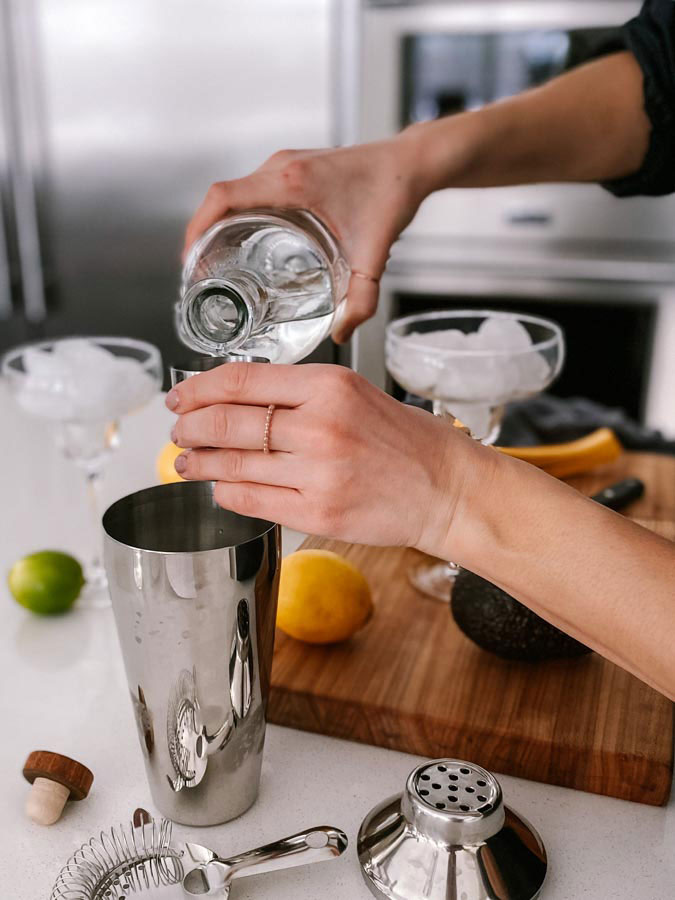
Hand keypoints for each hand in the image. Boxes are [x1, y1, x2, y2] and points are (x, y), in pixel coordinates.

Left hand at [166, 362, 478, 554]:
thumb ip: (299, 393)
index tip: (180, 396)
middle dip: (190, 428)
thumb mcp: (355, 393)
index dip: (198, 388)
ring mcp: (318, 474)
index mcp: (329, 387)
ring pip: (233, 464)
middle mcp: (320, 427)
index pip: (242, 380)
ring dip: (199, 463)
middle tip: (179, 431)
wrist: (445, 488)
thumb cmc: (404, 439)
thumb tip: (237, 398)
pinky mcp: (317, 513)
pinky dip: (227, 492)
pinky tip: (220, 486)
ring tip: (186, 462)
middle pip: (227, 423)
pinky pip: (252, 500)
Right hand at [183, 136, 428, 342]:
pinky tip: (244, 242)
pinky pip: (251, 189)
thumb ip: (361, 301)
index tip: (190, 260)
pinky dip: (238, 214)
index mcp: (291, 182)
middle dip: (201, 233)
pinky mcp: (293, 166)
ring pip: (233, 192)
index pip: (222, 198)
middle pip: (220, 198)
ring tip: (214, 260)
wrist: (410, 163)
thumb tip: (341, 332)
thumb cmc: (392, 195)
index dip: (196, 228)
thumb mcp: (375, 256)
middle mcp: (281, 167)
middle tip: (199, 271)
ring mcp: (285, 163)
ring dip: (218, 223)